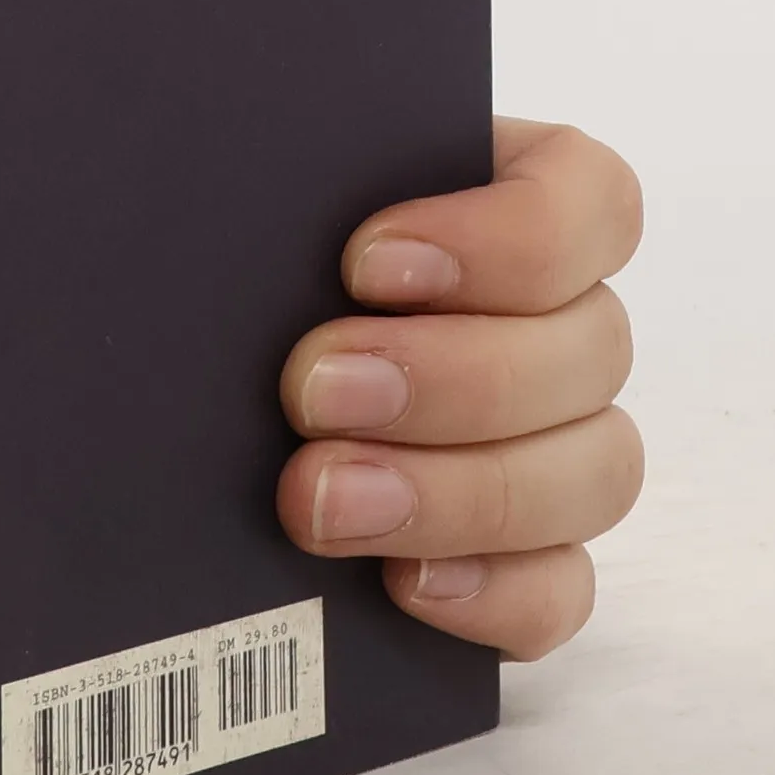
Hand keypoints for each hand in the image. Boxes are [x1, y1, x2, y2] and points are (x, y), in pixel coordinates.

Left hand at [276, 119, 643, 660]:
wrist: (182, 386)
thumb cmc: (233, 272)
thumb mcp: (259, 210)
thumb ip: (287, 194)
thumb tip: (251, 182)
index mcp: (514, 206)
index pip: (590, 201)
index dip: (509, 237)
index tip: (366, 262)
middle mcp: (556, 327)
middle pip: (591, 351)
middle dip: (448, 378)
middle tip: (310, 389)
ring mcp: (556, 450)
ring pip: (592, 474)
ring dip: (460, 491)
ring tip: (323, 496)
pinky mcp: (524, 560)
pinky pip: (559, 591)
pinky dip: (494, 592)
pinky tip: (402, 582)